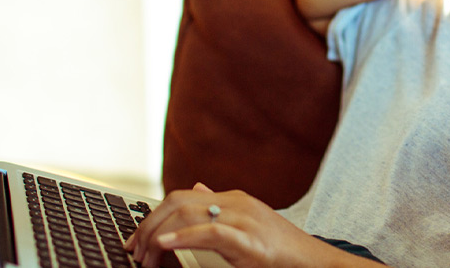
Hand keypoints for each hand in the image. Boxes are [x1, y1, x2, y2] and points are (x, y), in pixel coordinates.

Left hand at [125, 184, 374, 267]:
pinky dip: (182, 238)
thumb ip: (219, 207)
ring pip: (187, 213)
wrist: (314, 261)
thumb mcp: (245, 224)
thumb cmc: (280, 250)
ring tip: (146, 257)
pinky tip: (164, 246)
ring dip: (158, 236)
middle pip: (177, 202)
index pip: (181, 197)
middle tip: (135, 252)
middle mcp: (235, 202)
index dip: (152, 217)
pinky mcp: (249, 239)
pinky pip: (210, 232)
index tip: (136, 240)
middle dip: (149, 225)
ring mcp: (243, 218)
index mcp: (232, 198)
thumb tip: (198, 188)